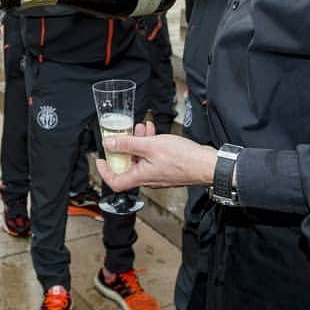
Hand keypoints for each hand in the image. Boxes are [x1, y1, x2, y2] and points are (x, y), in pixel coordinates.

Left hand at [95, 121, 216, 190]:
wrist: (207, 164)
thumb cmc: (184, 158)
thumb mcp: (150, 145)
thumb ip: (128, 144)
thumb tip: (109, 144)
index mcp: (141, 176)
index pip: (115, 182)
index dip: (105, 171)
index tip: (101, 160)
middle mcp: (148, 178)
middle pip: (128, 166)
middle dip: (125, 148)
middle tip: (125, 134)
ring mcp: (158, 175)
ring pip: (141, 159)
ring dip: (138, 142)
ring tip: (141, 128)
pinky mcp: (167, 169)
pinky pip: (152, 158)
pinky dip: (150, 145)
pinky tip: (153, 132)